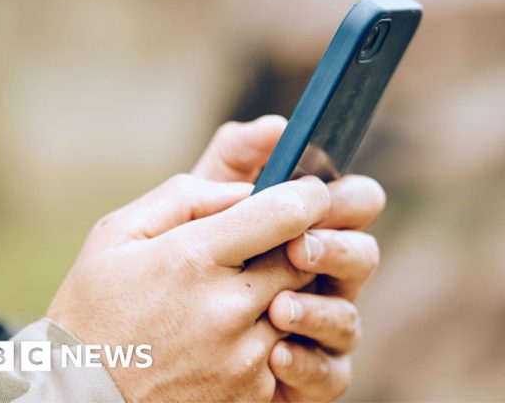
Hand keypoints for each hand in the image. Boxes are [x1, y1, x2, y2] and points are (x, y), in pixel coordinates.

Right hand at [47, 172, 330, 400]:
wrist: (79, 399)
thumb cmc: (93, 310)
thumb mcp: (117, 235)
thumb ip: (186, 198)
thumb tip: (247, 191)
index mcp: (193, 258)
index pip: (285, 214)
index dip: (308, 196)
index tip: (309, 193)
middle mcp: (227, 308)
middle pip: (302, 258)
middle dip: (293, 246)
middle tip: (264, 248)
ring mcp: (243, 356)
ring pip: (299, 304)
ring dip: (280, 291)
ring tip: (233, 296)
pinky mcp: (252, 391)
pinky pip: (286, 348)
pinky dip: (267, 334)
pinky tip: (226, 335)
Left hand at [193, 115, 384, 400]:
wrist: (141, 345)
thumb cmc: (177, 263)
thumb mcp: (200, 206)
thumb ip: (235, 160)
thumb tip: (277, 127)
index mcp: (307, 230)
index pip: (354, 205)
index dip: (349, 198)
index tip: (320, 196)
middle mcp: (322, 278)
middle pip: (363, 257)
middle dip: (338, 249)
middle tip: (300, 249)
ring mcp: (319, 329)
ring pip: (349, 319)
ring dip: (320, 310)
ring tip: (277, 308)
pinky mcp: (309, 377)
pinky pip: (331, 375)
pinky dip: (308, 363)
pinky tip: (275, 355)